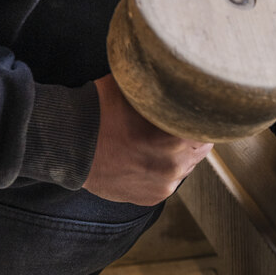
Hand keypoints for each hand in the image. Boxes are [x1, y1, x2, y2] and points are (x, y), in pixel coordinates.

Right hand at [83, 75, 212, 205]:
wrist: (67, 143)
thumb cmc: (99, 110)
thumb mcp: (136, 88)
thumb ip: (165, 88)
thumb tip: (186, 77)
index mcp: (175, 140)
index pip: (208, 128)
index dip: (202, 117)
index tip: (195, 110)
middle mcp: (173, 167)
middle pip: (200, 148)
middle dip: (190, 136)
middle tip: (175, 124)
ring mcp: (163, 186)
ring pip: (185, 165)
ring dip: (178, 154)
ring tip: (156, 140)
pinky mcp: (151, 197)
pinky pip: (168, 180)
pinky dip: (162, 169)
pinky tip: (146, 155)